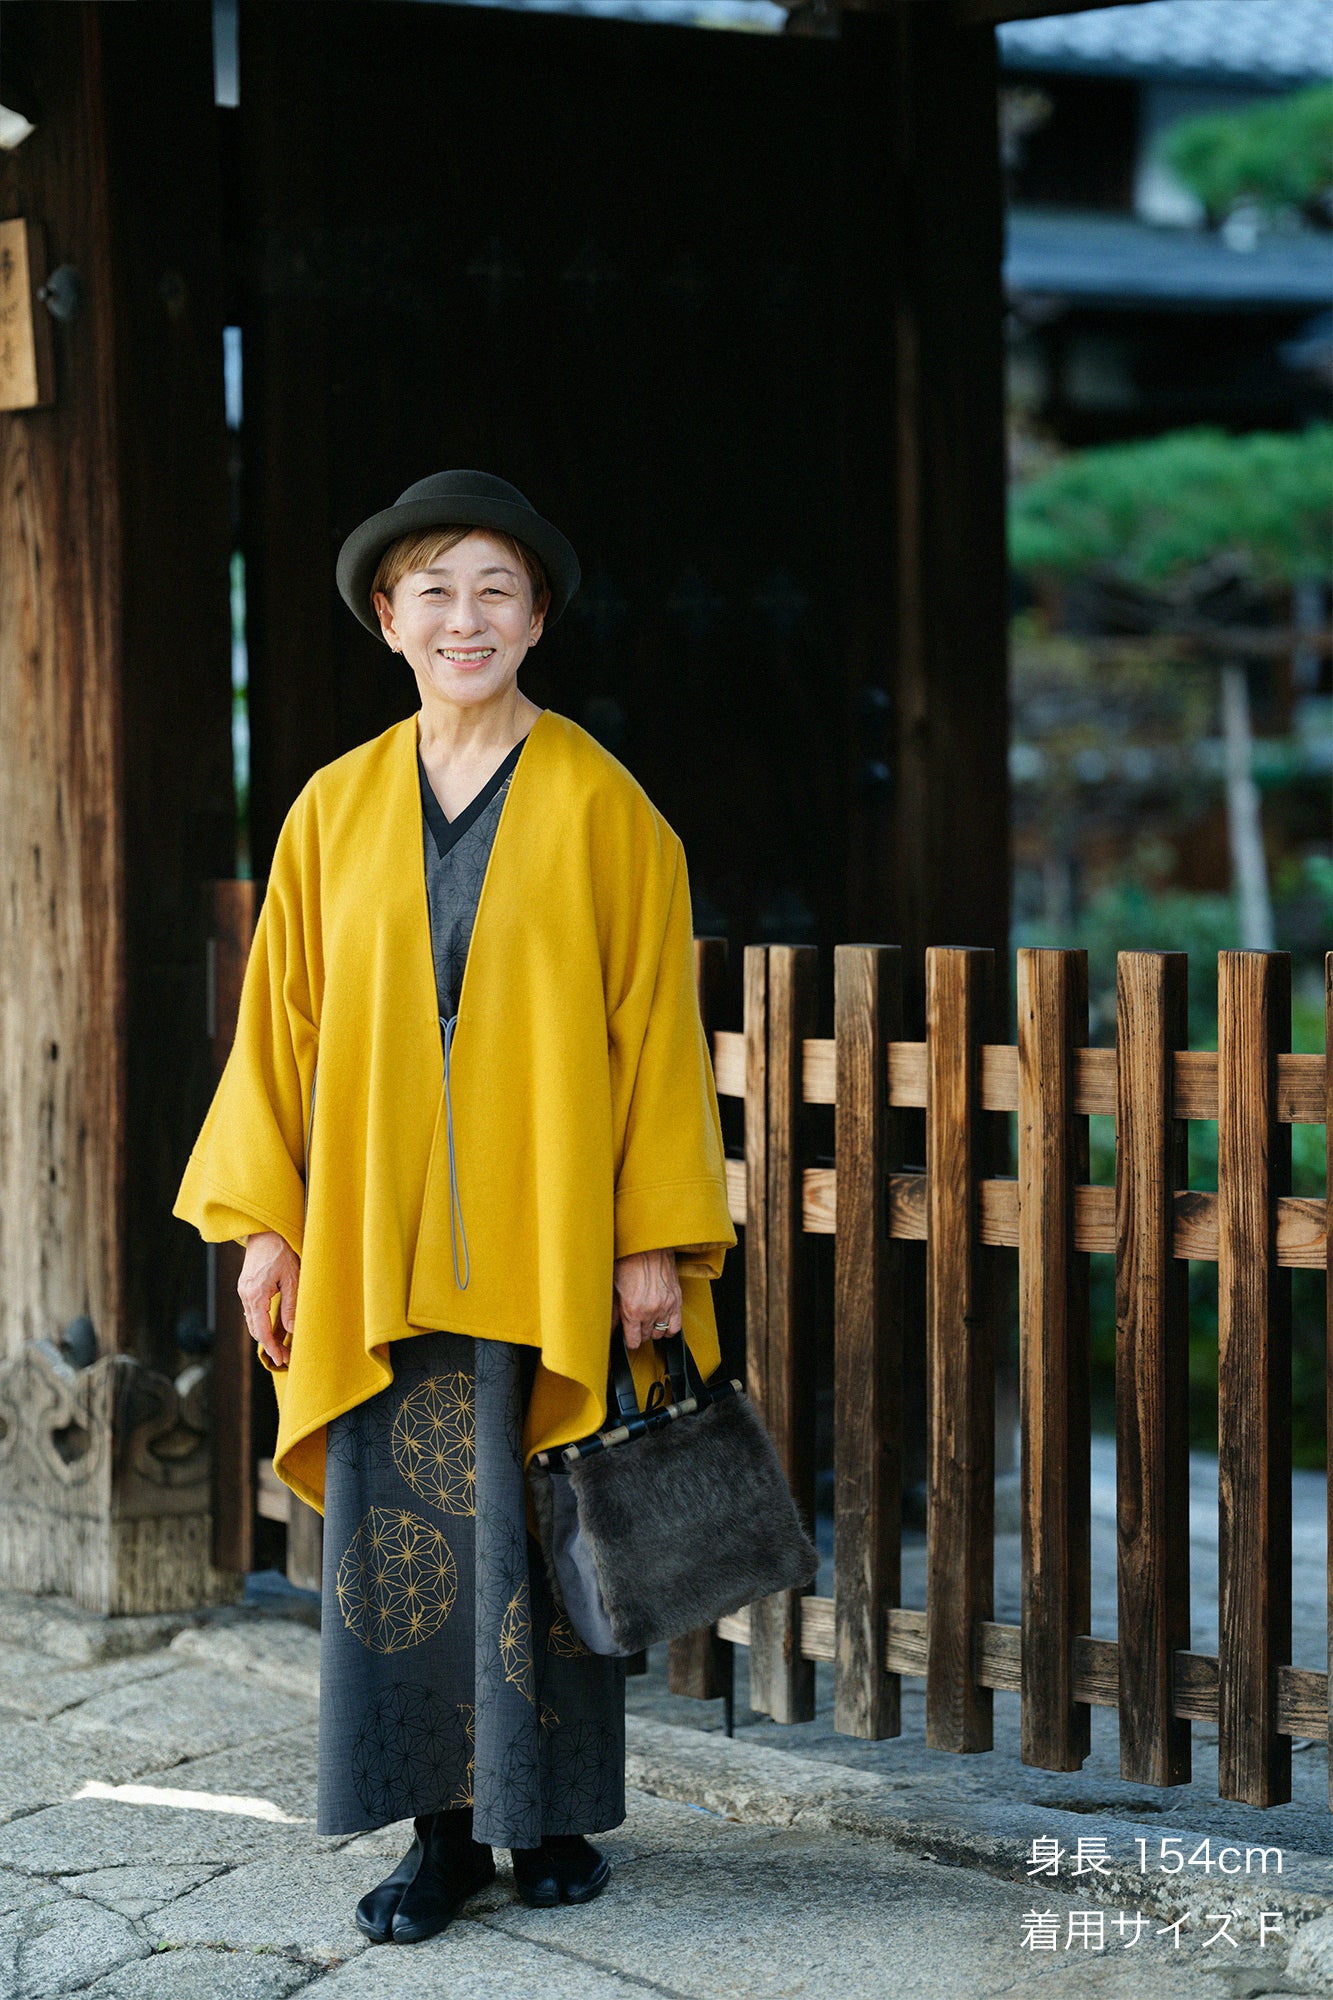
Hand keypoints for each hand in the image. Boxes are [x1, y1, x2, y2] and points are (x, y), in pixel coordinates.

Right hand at [238, 1229, 299, 1367]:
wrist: (266, 1232)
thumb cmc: (282, 1252)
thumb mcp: (292, 1279)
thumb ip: (291, 1306)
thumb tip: (291, 1330)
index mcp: (256, 1295)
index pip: (261, 1330)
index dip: (271, 1347)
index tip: (281, 1359)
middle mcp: (245, 1295)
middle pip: (254, 1329)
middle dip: (269, 1345)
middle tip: (284, 1356)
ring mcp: (243, 1291)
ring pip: (251, 1321)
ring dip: (264, 1335)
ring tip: (281, 1345)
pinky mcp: (245, 1287)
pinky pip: (251, 1311)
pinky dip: (260, 1323)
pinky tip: (272, 1328)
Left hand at [612, 1248, 681, 1350]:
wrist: (647, 1245)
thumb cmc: (629, 1261)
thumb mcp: (614, 1287)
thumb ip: (613, 1312)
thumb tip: (610, 1327)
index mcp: (633, 1309)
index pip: (633, 1341)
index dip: (629, 1341)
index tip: (628, 1338)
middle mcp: (651, 1310)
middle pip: (646, 1337)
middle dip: (640, 1333)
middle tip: (635, 1324)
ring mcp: (666, 1306)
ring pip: (660, 1333)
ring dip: (653, 1329)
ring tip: (647, 1321)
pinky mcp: (677, 1299)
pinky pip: (676, 1326)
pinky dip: (669, 1328)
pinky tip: (662, 1323)